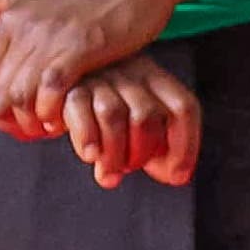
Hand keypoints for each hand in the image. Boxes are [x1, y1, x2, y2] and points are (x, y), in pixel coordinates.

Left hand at [0, 0, 196, 135]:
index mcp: (9, 17)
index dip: (1, 109)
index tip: (25, 116)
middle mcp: (23, 27)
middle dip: (14, 121)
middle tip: (37, 127)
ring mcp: (49, 38)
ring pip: (19, 99)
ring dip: (33, 121)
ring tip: (51, 124)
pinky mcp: (78, 48)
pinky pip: (48, 95)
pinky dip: (53, 112)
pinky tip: (66, 114)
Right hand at [62, 51, 201, 189]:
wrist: (63, 80)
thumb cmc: (107, 104)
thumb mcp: (136, 114)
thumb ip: (152, 143)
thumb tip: (175, 175)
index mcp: (156, 78)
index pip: (184, 107)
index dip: (186, 145)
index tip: (179, 176)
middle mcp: (133, 73)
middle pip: (146, 115)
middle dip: (141, 152)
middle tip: (130, 167)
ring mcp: (101, 78)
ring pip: (113, 115)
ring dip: (113, 154)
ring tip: (109, 171)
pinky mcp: (70, 88)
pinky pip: (79, 111)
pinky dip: (85, 140)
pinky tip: (89, 156)